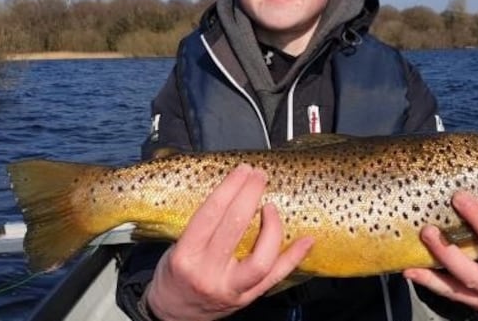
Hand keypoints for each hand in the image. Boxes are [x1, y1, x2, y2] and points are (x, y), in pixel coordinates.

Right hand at [143, 164, 314, 320]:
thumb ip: (202, 226)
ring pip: (261, 258)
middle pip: (234, 228)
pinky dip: (293, 257)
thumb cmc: (174, 276)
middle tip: (259, 177)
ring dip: (272, 227)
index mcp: (186, 255)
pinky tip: (305, 240)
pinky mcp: (247, 298)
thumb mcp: (175, 248)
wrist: (173, 314)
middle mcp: (208, 273)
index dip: (230, 188)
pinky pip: (275, 277)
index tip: (242, 171)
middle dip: (250, 196)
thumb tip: (233, 192)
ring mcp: (230, 288)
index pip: (211, 214)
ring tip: (272, 207)